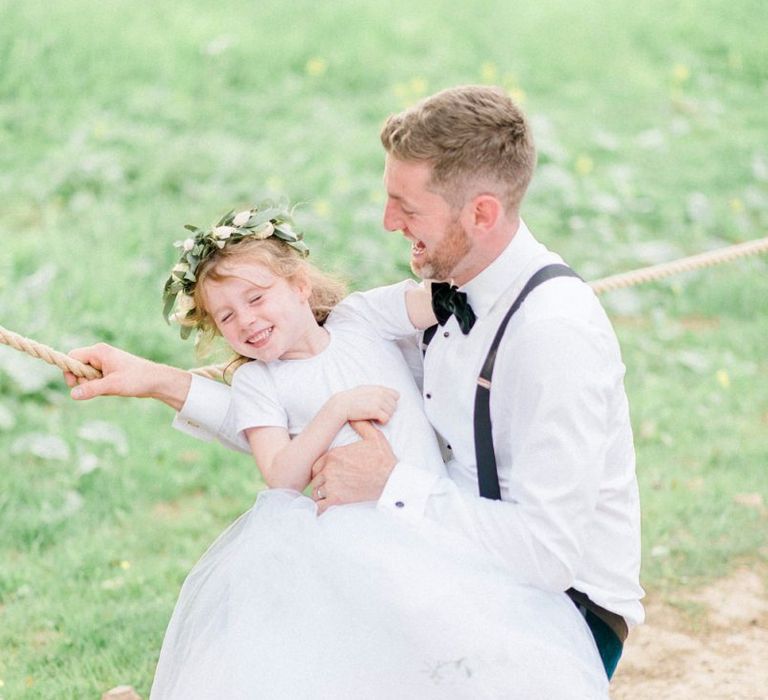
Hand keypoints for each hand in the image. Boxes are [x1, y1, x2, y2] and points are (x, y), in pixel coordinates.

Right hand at [64, 343, 190, 409]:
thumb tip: (72, 394)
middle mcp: (100, 354)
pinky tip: (111, 388)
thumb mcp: (112, 385)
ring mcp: (104, 362)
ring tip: (108, 387)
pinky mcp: (109, 370)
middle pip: (77, 366)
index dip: (70, 370)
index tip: (76, 384)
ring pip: (86, 374)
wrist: (156, 381)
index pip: (72, 357)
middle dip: (83, 379)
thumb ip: (91, 389)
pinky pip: (95, 379)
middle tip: (98, 386)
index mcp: (99, 351)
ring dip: (92, 384)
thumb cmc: (137, 379)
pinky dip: (99, 386)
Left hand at [310, 420, 396, 513]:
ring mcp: (332, 485)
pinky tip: (324, 509)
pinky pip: (320, 506)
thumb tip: (353, 417)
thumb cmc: (383, 459)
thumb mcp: (373, 437)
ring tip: (327, 497)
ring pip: (316, 492)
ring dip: (320, 495)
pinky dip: (320, 508)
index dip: (321, 470)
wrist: (391, 480)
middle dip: (320, 482)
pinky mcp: (337, 499)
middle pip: (315, 478)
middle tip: (328, 486)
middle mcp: (329, 469)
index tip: (327, 474)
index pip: (317, 464)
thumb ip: (361, 425)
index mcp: (334, 455)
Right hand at [333, 385, 398, 423]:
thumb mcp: (365, 390)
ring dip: (385, 416)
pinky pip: (386, 418)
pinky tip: (375, 420)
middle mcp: (380, 394)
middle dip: (388, 411)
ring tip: (375, 417)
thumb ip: (377, 391)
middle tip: (377, 414)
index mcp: (379, 388)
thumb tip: (389, 394)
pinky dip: (382, 421)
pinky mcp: (375, 411)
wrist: (341, 405)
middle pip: (394, 406)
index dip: (391, 402)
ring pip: (391, 413)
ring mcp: (378, 402)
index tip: (383, 406)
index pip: (396, 395)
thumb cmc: (352, 399)